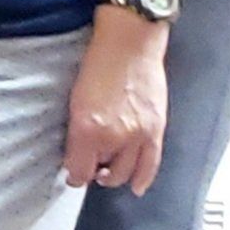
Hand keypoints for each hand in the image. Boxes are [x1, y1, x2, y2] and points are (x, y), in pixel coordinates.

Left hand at [64, 12, 168, 194]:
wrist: (131, 42)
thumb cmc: (99, 63)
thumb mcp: (75, 98)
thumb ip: (76, 129)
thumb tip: (76, 152)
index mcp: (87, 128)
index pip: (79, 170)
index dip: (74, 176)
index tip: (72, 174)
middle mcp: (114, 137)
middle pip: (102, 173)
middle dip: (93, 174)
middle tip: (89, 170)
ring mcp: (138, 135)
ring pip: (126, 173)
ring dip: (115, 177)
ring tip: (108, 175)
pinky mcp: (156, 130)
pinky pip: (151, 164)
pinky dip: (143, 179)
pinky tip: (136, 187)